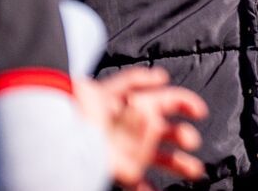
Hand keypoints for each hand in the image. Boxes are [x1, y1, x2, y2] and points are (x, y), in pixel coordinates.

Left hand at [77, 67, 207, 188]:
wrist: (58, 135)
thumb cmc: (80, 110)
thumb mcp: (107, 89)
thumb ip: (135, 81)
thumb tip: (162, 77)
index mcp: (139, 106)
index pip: (169, 102)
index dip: (187, 104)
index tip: (200, 112)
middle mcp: (139, 129)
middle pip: (170, 132)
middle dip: (185, 136)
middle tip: (190, 140)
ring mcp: (132, 151)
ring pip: (162, 158)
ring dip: (179, 164)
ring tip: (194, 171)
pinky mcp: (122, 171)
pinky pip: (139, 183)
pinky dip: (149, 188)